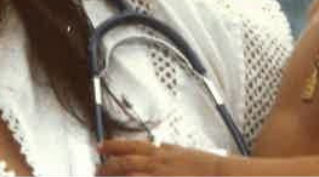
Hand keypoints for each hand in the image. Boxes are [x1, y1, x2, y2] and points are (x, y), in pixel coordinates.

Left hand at [96, 138, 223, 175]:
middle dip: (107, 165)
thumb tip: (161, 144)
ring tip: (101, 175)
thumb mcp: (186, 151)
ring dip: (113, 174)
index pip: (132, 145)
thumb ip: (171, 149)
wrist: (221, 174)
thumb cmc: (207, 166)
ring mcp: (158, 175)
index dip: (114, 145)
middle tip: (97, 169)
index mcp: (162, 152)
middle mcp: (157, 162)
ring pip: (128, 173)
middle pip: (125, 161)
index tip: (101, 145)